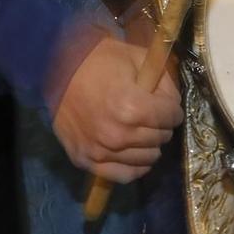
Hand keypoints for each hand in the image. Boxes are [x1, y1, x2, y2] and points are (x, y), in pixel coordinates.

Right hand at [51, 35, 182, 183]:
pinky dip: (135, 167)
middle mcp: (118, 135)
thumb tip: (174, 104)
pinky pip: (124, 175)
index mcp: (132, 107)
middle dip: (162, 125)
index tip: (167, 105)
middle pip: (160, 138)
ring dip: (150, 145)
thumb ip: (163, 81)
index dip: (173, 109)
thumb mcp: (138, 59)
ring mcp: (100, 152)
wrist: (58, 70)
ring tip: (143, 133)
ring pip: (146, 158)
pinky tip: (136, 154)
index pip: (171, 117)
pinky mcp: (86, 161)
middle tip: (154, 116)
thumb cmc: (100, 61)